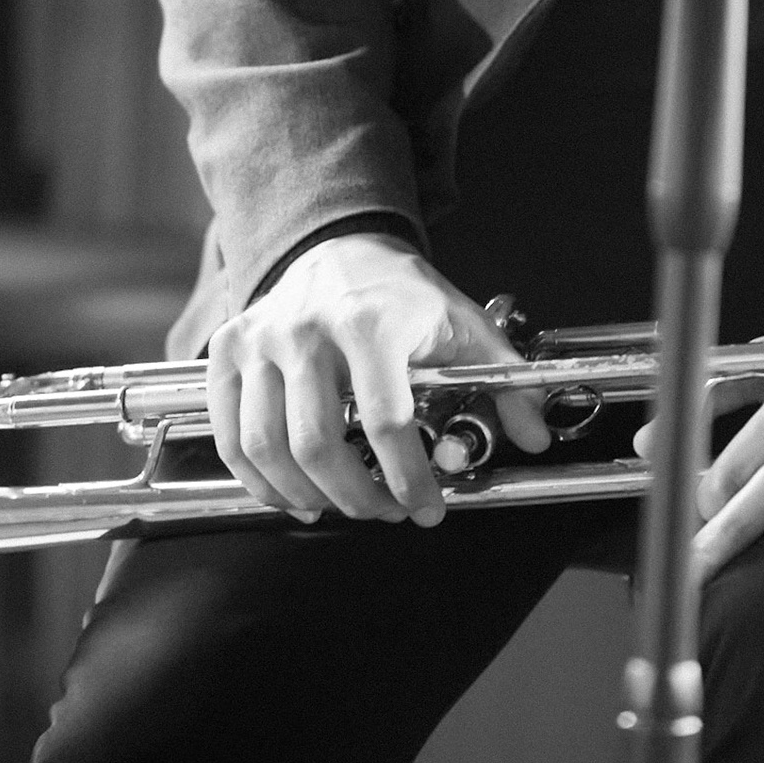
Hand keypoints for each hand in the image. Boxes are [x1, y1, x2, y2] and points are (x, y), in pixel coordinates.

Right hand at [205, 232, 550, 524]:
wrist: (341, 248)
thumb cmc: (403, 296)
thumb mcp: (466, 328)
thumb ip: (506, 382)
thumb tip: (535, 437)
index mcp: (370, 321)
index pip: (384, 421)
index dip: (406, 479)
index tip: (426, 508)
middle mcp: (306, 328)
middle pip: (316, 443)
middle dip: (355, 497)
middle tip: (384, 513)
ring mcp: (260, 339)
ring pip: (265, 445)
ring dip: (305, 495)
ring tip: (341, 508)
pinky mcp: (228, 350)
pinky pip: (229, 433)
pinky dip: (256, 479)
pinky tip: (292, 494)